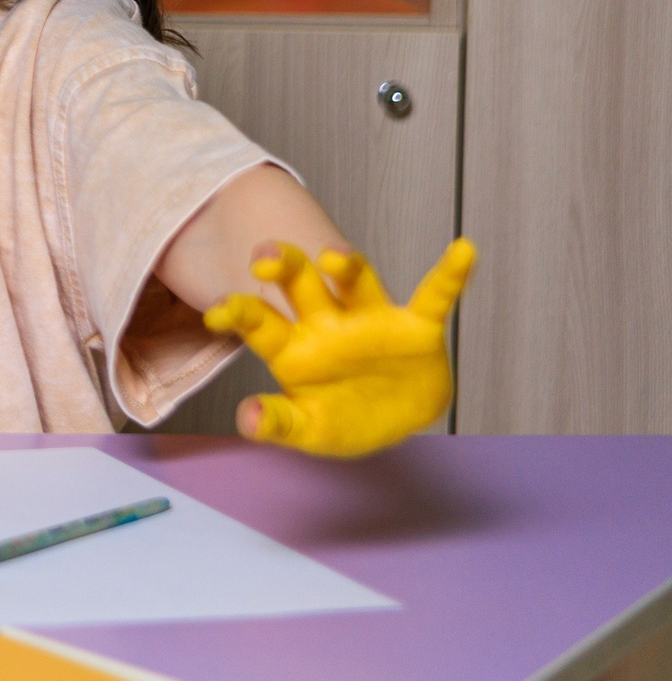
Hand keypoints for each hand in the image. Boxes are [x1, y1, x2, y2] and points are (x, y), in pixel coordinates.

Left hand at [204, 238, 475, 457]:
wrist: (396, 422)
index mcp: (293, 346)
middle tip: (264, 258)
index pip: (259, 322)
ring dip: (346, 264)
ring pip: (354, 280)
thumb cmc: (342, 418)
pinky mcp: (415, 326)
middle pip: (300, 284)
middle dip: (284, 265)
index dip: (238, 313)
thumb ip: (280, 422)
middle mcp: (327, 322)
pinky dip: (449, 276)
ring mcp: (370, 320)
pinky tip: (464, 250)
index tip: (216, 312)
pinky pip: (433, 296)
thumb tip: (248, 419)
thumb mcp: (310, 429)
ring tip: (335, 256)